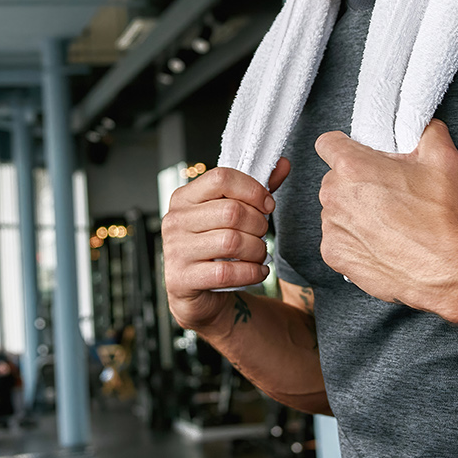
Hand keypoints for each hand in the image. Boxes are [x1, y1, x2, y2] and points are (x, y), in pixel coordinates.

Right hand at [161, 160, 289, 332]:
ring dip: (257, 250)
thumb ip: (255, 191)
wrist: (197, 293)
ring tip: (259, 254)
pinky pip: (226, 273)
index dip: (252, 189)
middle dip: (258, 224)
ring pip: (232, 241)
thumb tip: (283, 164)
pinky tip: (257, 272)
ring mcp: (175, 250)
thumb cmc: (216, 249)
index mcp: (184, 198)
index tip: (267, 205)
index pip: (221, 178)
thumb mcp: (232, 216)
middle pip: (231, 211)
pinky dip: (251, 273)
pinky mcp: (182, 279)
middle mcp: (175, 220)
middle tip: (262, 234)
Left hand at [316, 121, 457, 310]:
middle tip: (387, 194)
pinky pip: (338, 240)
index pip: (328, 144)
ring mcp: (331, 227)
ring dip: (354, 213)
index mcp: (352, 166)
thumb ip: (428, 132)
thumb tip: (424, 126)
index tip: (357, 156)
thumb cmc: (440, 218)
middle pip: (335, 179)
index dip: (344, 147)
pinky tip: (380, 243)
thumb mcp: (443, 160)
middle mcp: (334, 195)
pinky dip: (354, 241)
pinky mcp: (334, 255)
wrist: (445, 269)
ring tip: (387, 223)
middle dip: (356, 183)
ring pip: (336, 211)